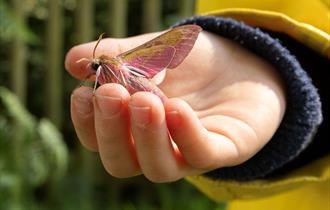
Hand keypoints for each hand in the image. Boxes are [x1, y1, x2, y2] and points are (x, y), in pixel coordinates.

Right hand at [65, 30, 285, 181]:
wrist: (239, 62)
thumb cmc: (189, 62)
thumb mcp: (152, 51)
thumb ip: (118, 56)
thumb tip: (74, 62)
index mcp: (134, 128)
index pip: (99, 139)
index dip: (87, 121)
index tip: (83, 92)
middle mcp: (157, 148)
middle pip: (122, 162)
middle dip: (112, 130)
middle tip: (111, 94)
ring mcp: (189, 154)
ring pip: (158, 168)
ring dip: (146, 136)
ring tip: (145, 100)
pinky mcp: (224, 150)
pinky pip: (201, 154)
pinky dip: (186, 133)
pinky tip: (176, 107)